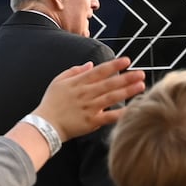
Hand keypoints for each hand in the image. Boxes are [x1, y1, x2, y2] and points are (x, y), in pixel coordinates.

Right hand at [31, 56, 145, 141]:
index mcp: (79, 83)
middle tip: (141, 73)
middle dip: (126, 77)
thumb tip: (90, 64)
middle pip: (109, 83)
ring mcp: (89, 108)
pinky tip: (132, 109)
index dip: (114, 65)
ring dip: (127, 91)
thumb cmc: (50, 103)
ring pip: (111, 97)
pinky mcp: (91, 122)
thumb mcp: (58, 81)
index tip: (127, 60)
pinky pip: (108, 117)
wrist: (45, 124)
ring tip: (141, 86)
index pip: (99, 71)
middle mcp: (86, 94)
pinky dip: (120, 114)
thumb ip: (74, 71)